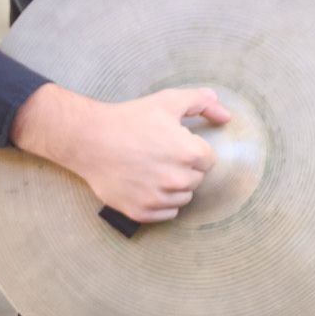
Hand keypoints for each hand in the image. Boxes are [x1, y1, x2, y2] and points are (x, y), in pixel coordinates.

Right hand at [11, 83, 231, 221]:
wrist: (89, 140)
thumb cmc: (128, 120)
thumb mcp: (167, 101)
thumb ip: (201, 103)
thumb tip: (225, 115)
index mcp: (188, 153)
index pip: (207, 160)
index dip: (191, 150)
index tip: (172, 145)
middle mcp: (176, 179)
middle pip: (196, 180)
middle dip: (183, 169)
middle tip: (159, 156)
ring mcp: (157, 198)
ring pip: (183, 198)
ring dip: (174, 187)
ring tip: (152, 171)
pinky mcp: (141, 212)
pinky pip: (167, 214)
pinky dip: (161, 203)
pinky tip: (146, 186)